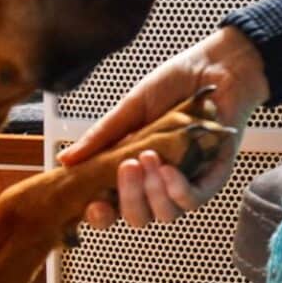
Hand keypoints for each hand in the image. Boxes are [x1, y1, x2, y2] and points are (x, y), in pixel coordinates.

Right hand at [56, 27, 269, 227]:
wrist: (216, 65)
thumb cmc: (175, 82)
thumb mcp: (131, 108)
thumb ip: (101, 136)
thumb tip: (65, 161)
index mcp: (134, 167)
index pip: (112, 207)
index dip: (101, 216)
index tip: (93, 204)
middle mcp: (158, 181)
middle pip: (137, 217)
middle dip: (127, 200)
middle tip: (127, 166)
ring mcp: (186, 181)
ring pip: (165, 214)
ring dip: (152, 192)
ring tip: (149, 157)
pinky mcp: (213, 176)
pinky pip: (194, 201)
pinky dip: (178, 190)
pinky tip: (169, 169)